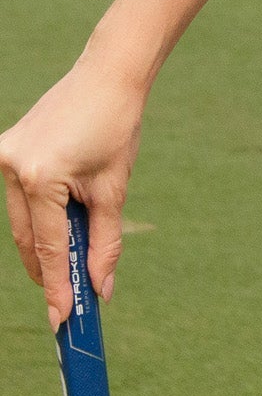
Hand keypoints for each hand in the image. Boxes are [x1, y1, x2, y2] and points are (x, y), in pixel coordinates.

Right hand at [0, 54, 144, 329]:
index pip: (50, 247)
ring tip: (68, 268)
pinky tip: (59, 227)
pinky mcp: (6, 149)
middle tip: (68, 302)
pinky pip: (20, 196)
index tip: (63, 320)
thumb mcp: (114, 189)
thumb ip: (105, 242)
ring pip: (23, 220)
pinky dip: (39, 214)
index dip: (57, 287)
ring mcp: (5, 157)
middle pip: (31, 238)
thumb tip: (101, 289)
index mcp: (41, 178)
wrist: (108, 75)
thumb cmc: (116, 127)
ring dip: (44, 243)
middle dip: (49, 270)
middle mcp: (14, 168)